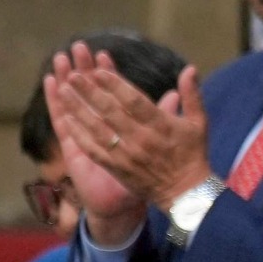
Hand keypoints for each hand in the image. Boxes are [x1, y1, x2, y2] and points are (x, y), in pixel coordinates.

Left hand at [42, 44, 212, 207]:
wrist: (186, 193)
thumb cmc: (192, 154)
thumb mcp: (199, 123)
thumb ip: (192, 95)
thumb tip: (190, 68)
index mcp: (161, 125)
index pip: (134, 101)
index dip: (116, 85)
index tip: (99, 70)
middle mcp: (141, 139)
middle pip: (110, 112)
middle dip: (90, 92)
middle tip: (72, 75)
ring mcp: (126, 154)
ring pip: (97, 128)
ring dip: (78, 109)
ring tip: (63, 90)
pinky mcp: (117, 168)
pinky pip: (94, 149)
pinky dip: (79, 133)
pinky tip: (68, 119)